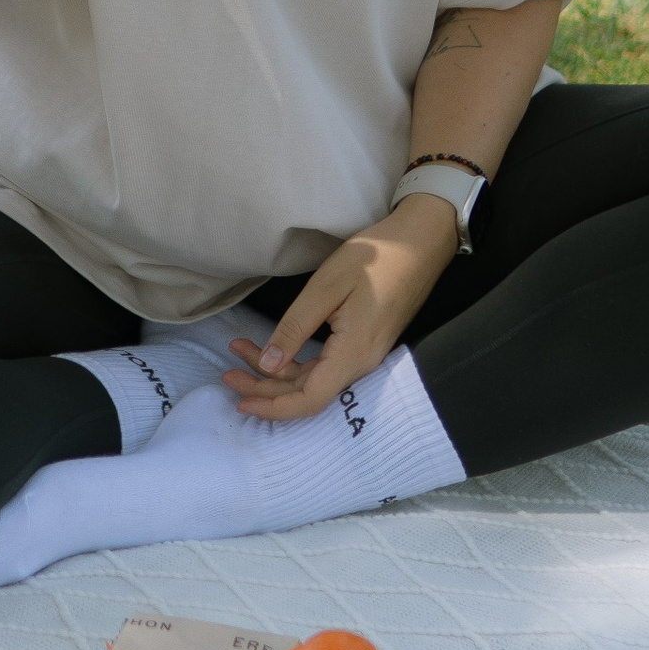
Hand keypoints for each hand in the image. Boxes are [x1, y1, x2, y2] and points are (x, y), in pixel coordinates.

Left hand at [220, 200, 460, 421]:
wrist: (420, 243)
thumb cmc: (376, 258)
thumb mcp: (326, 288)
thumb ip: (295, 328)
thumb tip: (268, 365)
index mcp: (353, 353)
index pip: (309, 399)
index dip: (273, 407)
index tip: (240, 403)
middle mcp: (361, 363)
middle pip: (307, 392)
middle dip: (264, 387)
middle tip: (227, 372)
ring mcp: (365, 354)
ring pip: (313, 377)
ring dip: (276, 370)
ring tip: (240, 349)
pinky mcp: (363, 343)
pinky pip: (325, 364)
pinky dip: (295, 359)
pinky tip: (274, 347)